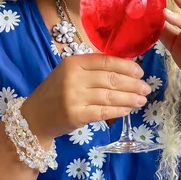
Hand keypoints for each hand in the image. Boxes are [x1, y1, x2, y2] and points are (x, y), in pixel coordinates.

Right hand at [22, 54, 149, 141]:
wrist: (34, 118)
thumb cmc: (55, 92)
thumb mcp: (69, 73)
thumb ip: (91, 68)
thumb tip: (125, 69)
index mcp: (73, 62)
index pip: (106, 61)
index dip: (126, 66)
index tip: (140, 72)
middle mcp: (73, 77)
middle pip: (111, 79)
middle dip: (133, 84)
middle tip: (146, 88)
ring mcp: (74, 97)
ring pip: (110, 96)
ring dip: (130, 98)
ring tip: (142, 100)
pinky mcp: (76, 115)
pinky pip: (104, 111)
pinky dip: (118, 110)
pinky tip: (128, 110)